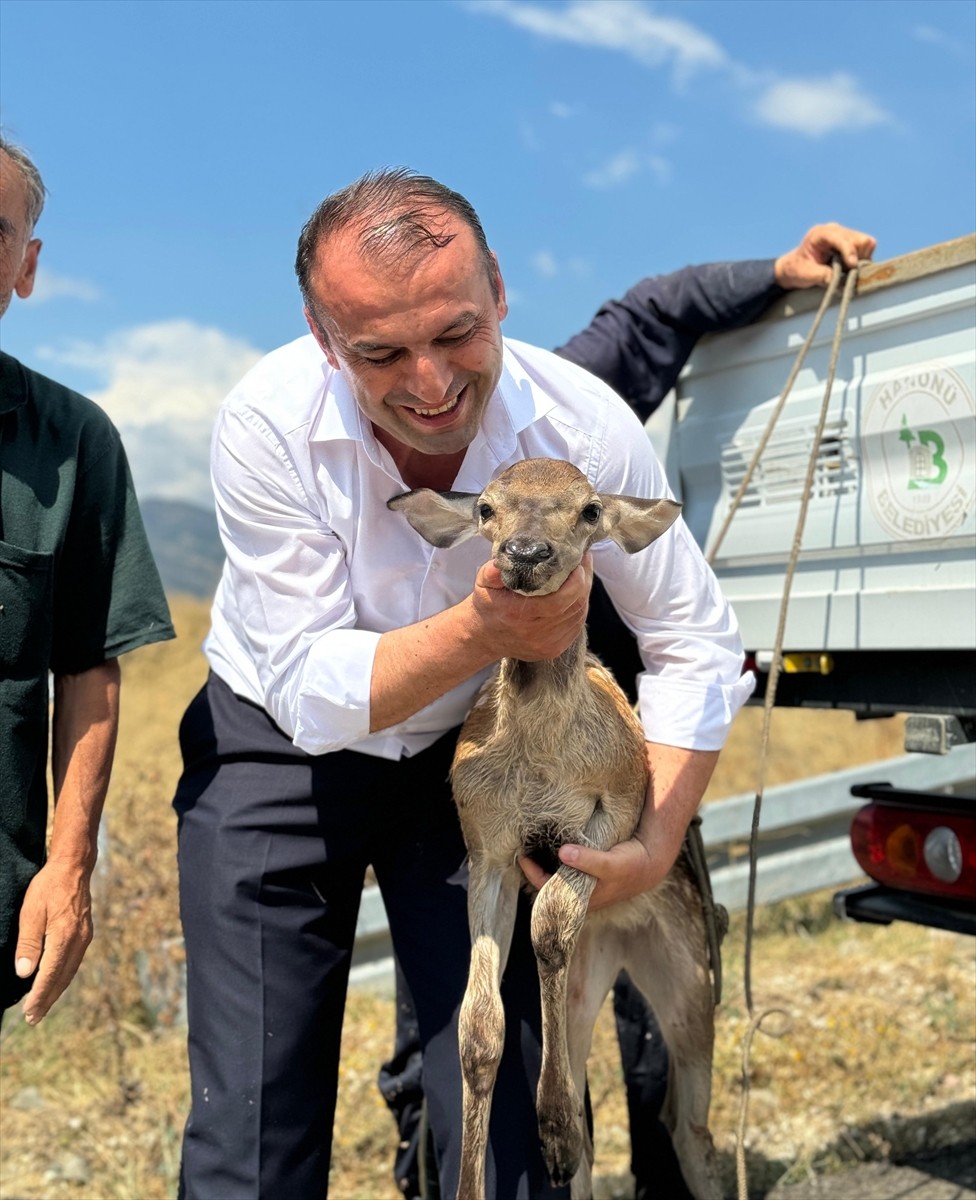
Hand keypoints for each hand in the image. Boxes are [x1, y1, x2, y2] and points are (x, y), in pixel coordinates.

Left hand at [16, 858, 94, 1024]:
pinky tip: (56, 980)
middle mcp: (78, 940)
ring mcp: (84, 937)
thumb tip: (24, 973)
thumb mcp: (31, 912)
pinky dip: (64, 976)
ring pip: (70, 971)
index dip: (38, 996)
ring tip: (43, 1005)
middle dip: (47, 999)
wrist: (74, 867)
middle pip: (62, 978)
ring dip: (56, 990)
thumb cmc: (48, 887)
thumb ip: (28, 943)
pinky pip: (74, 961)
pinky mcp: (85, 933)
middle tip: (33, 1019)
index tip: (28, 1013)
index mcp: (64, 936)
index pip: (49, 975)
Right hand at [472, 553, 592, 661]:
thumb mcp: (484, 583)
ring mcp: (546, 644)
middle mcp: (534, 633)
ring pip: (578, 615)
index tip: (577, 560)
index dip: (575, 580)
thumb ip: (494, 570)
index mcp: (518, 614)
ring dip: (583, 594)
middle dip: (583, 581)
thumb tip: (509, 555)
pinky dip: (579, 608)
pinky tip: (575, 595)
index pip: (559, 600)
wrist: (484, 637)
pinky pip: (576, 626)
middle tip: (582, 561)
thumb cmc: (488, 604)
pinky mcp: (553, 650)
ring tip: (580, 575)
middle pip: (574, 606)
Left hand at [520, 834, 672, 911]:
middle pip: (548, 887)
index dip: (532, 874)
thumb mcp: (610, 863)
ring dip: (543, 865)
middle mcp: (579, 896)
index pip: (546, 891)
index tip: (523, 856)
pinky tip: (550, 848)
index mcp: (581, 900)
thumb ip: (588, 860)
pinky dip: (554, 861)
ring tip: (532, 848)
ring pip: (555, 878)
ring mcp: (583, 886)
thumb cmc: (630, 865)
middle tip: (523, 850)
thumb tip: (562, 853)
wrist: (650, 864)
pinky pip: (564, 870)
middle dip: (534, 871)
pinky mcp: (588, 875)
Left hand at [774, 222, 876, 288]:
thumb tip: (841, 281)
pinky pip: (866, 249)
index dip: (849, 251)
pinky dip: (861, 260)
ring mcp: (844, 235)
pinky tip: (847, 267)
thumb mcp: (805, 275)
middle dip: (858, 257)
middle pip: (860, 239)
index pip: (842, 238)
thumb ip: (822, 276)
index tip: (852, 265)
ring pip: (866, 244)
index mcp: (820, 233)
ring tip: (844, 270)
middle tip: (847, 272)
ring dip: (860, 259)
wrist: (795, 269)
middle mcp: (835, 230)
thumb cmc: (797, 270)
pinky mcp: (850, 243)